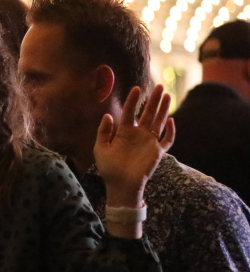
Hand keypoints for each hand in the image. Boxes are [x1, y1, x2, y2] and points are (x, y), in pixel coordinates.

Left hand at [93, 84, 173, 203]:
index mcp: (124, 132)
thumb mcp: (100, 149)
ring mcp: (149, 142)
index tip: (136, 88)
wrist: (120, 185)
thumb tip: (108, 115)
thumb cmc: (109, 168)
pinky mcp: (158, 152)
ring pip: (159, 122)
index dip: (134, 101)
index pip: (131, 112)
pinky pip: (167, 140)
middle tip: (160, 86)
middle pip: (148, 113)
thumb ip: (103, 132)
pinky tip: (171, 121)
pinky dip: (170, 131)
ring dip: (164, 109)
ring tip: (168, 95)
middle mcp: (139, 134)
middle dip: (154, 100)